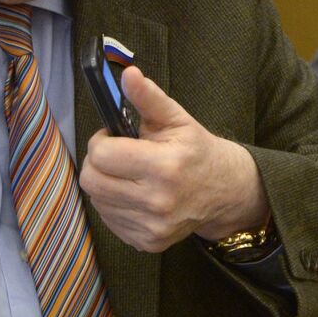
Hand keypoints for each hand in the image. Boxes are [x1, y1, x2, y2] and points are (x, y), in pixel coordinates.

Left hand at [79, 66, 269, 252]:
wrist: (225, 190)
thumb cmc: (196, 150)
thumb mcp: (176, 118)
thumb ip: (148, 97)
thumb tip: (128, 74)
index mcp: (164, 166)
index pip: (102, 155)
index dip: (101, 141)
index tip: (114, 137)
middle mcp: (157, 201)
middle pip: (92, 181)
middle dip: (98, 162)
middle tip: (116, 154)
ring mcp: (152, 227)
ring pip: (97, 201)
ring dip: (105, 184)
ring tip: (129, 174)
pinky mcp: (148, 242)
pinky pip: (109, 220)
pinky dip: (115, 205)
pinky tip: (135, 194)